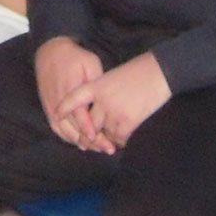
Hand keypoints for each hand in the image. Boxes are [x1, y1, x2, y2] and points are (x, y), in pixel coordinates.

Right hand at [34, 37, 107, 150]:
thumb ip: (97, 83)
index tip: (103, 141)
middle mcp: (59, 102)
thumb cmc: (74, 57)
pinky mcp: (47, 107)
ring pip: (64, 131)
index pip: (80, 117)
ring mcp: (51, 106)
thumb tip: (105, 101)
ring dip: (80, 142)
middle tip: (107, 149)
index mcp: (71, 90)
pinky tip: (79, 142)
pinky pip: (56, 128)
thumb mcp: (91, 63)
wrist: (50, 51)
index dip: (91, 131)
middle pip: (74, 128)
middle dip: (90, 141)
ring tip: (96, 148)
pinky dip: (67, 138)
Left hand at [54, 52, 171, 152]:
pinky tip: (122, 140)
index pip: (73, 99)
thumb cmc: (137, 73)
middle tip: (85, 144)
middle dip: (87, 136)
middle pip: (87, 124)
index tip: (57, 115)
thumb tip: (94, 113)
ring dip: (106, 140)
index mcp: (96, 85)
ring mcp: (114, 111)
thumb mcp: (112, 77)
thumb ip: (100, 93)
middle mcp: (101, 100)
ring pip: (103, 134)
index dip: (63, 109)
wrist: (159, 71)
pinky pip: (118, 138)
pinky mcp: (127, 121)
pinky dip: (119, 141)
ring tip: (108, 143)